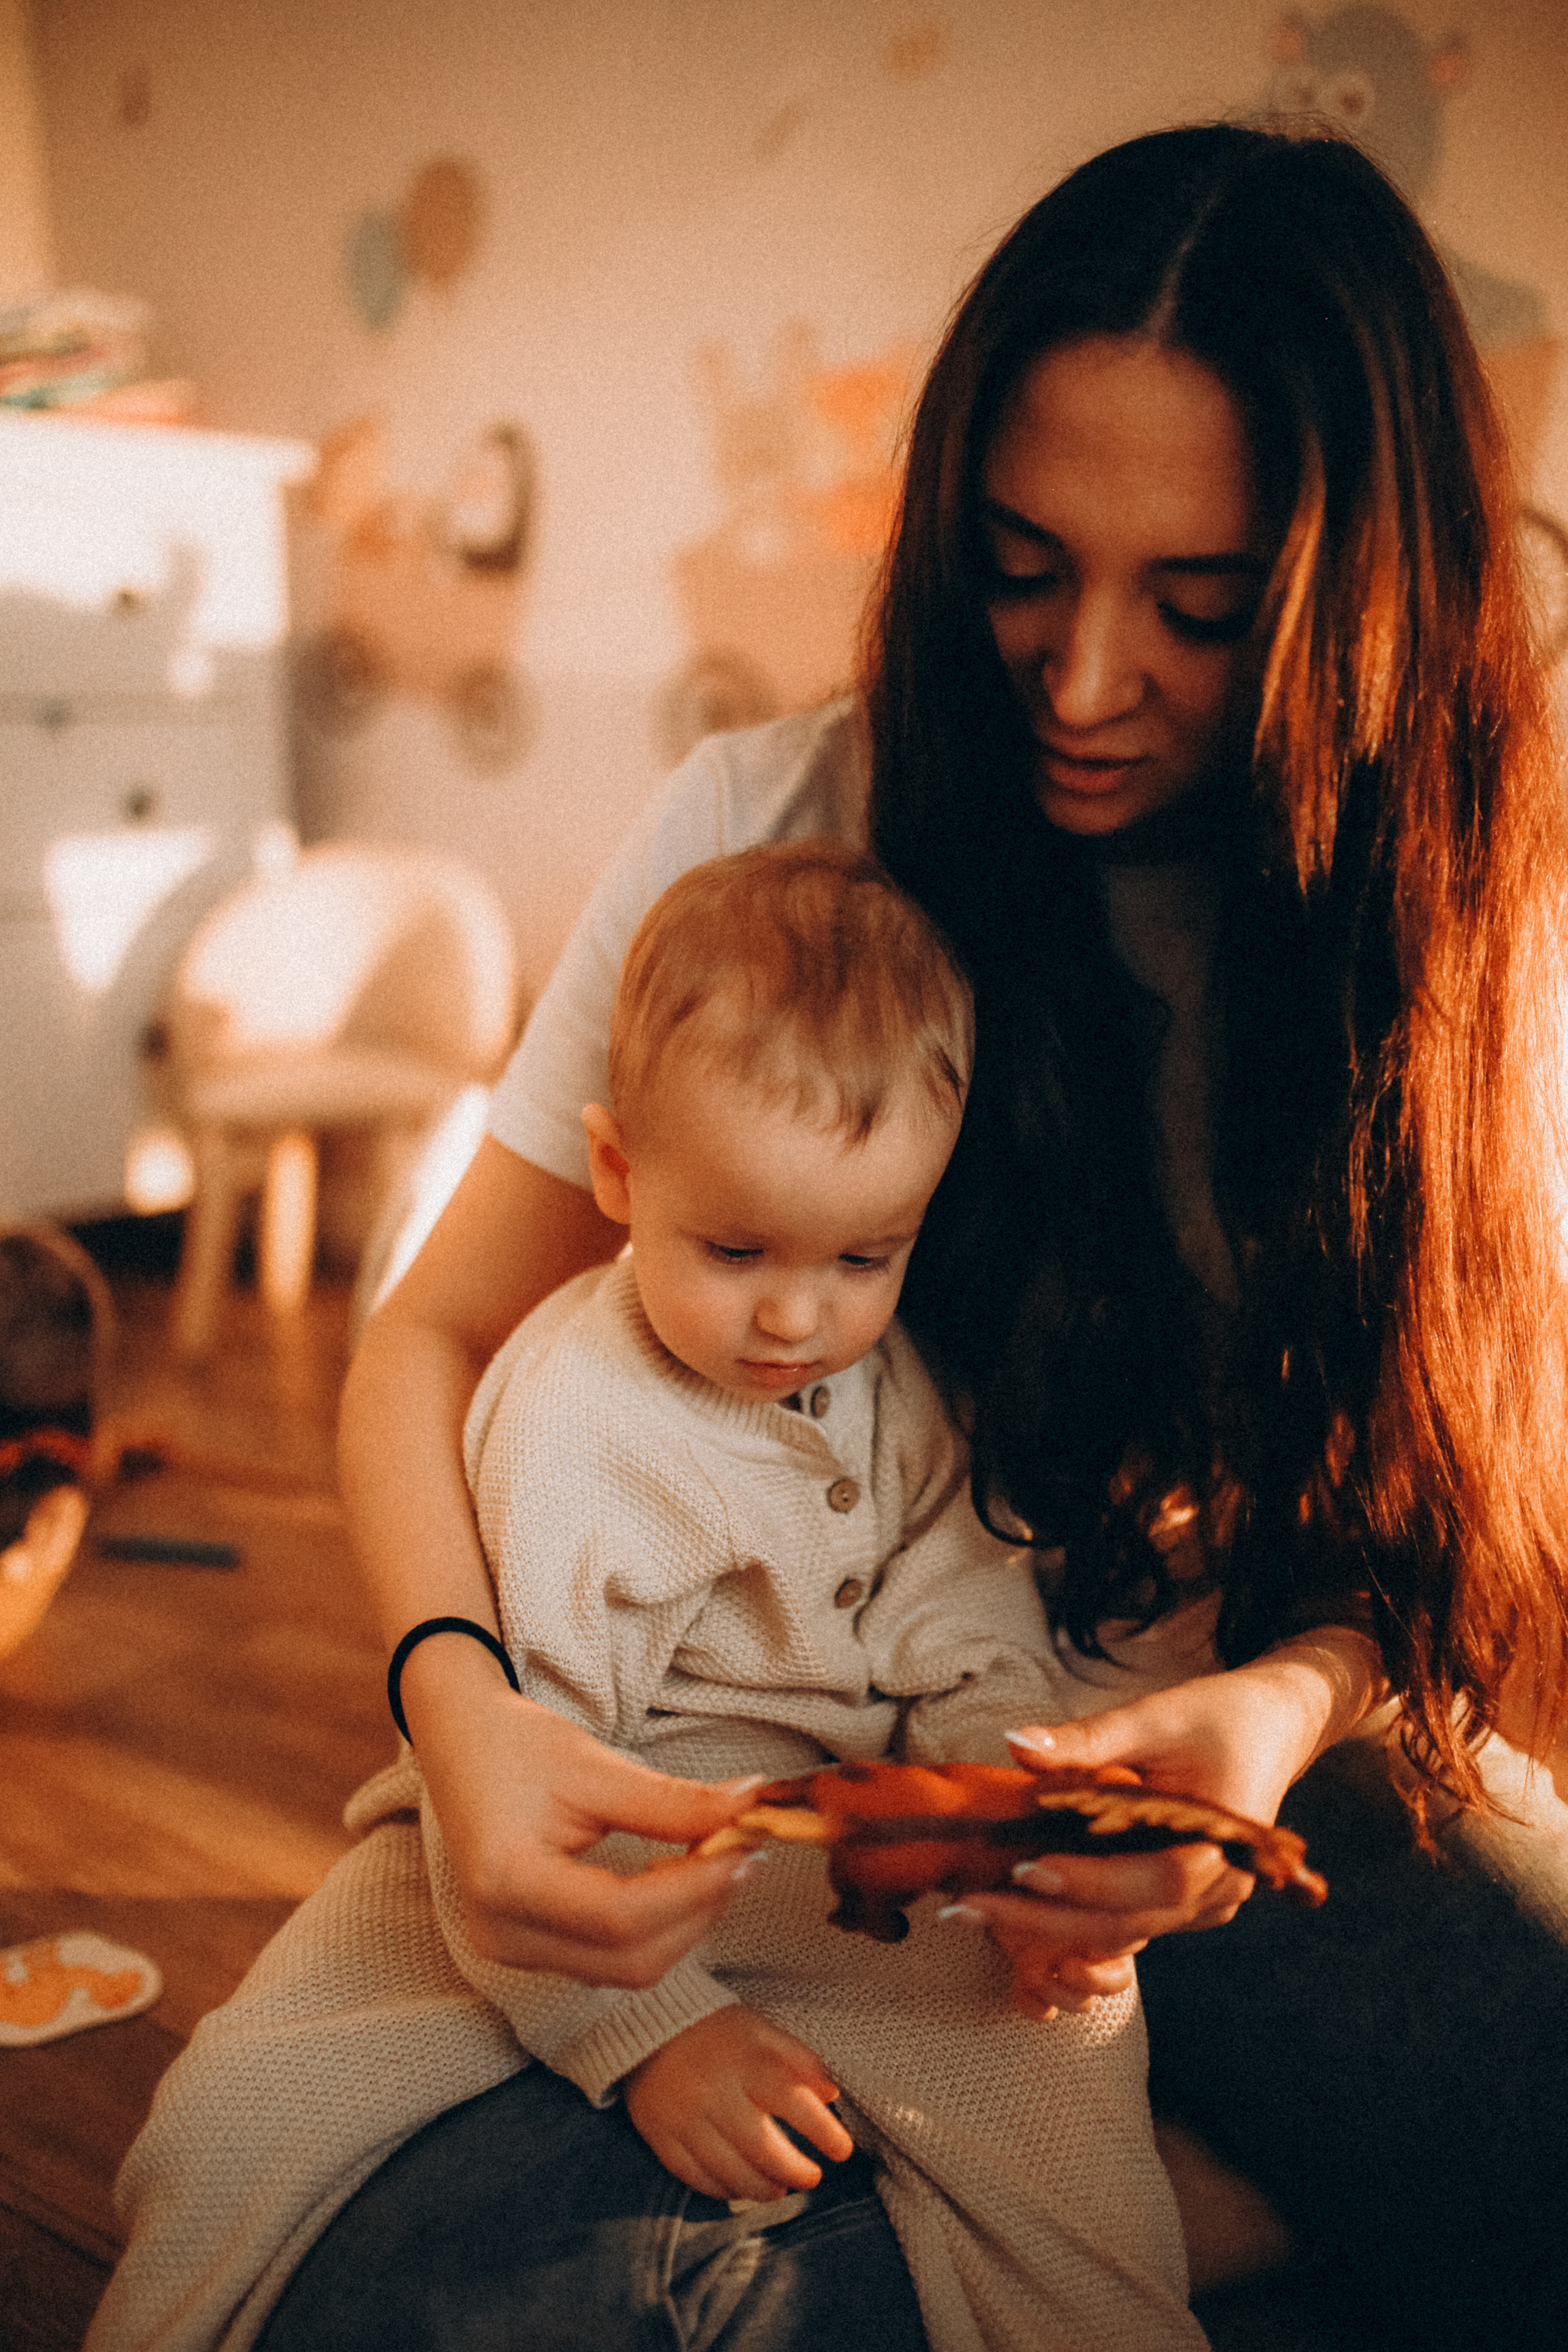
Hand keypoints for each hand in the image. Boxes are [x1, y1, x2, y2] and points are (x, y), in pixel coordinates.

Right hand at [405, 1643, 767, 1984]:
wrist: (460, 1743)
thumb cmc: (516, 1745)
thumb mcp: (596, 1766)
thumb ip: (672, 1801)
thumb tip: (749, 1806)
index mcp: (509, 1882)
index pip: (623, 1916)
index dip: (695, 1890)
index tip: (745, 1851)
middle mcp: (501, 1933)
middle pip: (628, 1959)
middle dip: (697, 1912)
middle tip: (739, 1857)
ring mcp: (507, 1950)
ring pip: (622, 1969)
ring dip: (679, 1925)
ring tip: (708, 1864)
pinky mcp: (522, 1949)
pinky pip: (603, 1961)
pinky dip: (650, 1930)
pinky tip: (670, 1882)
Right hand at [625, 2005, 854, 2201]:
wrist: (647, 2022)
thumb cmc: (718, 2031)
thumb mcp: (762, 2030)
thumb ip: (799, 2059)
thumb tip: (832, 2094)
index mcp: (745, 2060)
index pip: (793, 2101)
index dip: (823, 2131)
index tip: (842, 2150)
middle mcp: (714, 2091)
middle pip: (761, 2147)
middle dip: (794, 2171)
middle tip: (812, 2177)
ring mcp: (684, 2117)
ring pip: (729, 2171)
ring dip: (761, 2188)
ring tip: (779, 2189)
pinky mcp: (660, 2135)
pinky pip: (694, 2176)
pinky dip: (722, 2190)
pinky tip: (740, 2189)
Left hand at [954, 1631, 1383, 2008]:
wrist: (1274, 1725)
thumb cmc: (1217, 1715)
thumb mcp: (1153, 1716)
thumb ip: (1087, 1740)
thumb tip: (1015, 1745)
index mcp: (1228, 1844)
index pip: (1156, 1880)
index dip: (1090, 1883)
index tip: (1024, 1870)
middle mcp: (1221, 1888)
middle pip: (1129, 1922)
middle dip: (1044, 1920)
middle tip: (966, 1908)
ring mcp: (1205, 1904)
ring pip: (1122, 1932)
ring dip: (1048, 1925)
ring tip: (972, 1911)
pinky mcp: (1182, 1902)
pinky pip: (1125, 1924)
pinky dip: (1071, 1918)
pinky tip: (1011, 1913)